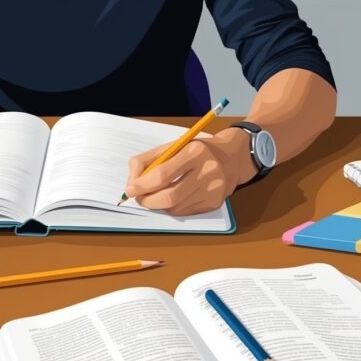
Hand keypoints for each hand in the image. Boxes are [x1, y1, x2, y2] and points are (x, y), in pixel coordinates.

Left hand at [125, 128, 256, 215]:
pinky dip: (172, 208)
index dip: (141, 185)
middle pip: (169, 196)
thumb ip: (147, 161)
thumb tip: (131, 184)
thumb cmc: (195, 151)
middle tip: (139, 198)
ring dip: (158, 205)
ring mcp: (213, 189)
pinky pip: (184, 213)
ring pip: (175, 208)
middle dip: (148, 201)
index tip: (129, 190)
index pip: (162, 175)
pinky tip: (172, 199)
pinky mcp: (215, 203)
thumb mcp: (172, 147)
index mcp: (194, 152)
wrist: (231, 158)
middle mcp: (207, 171)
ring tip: (155, 197)